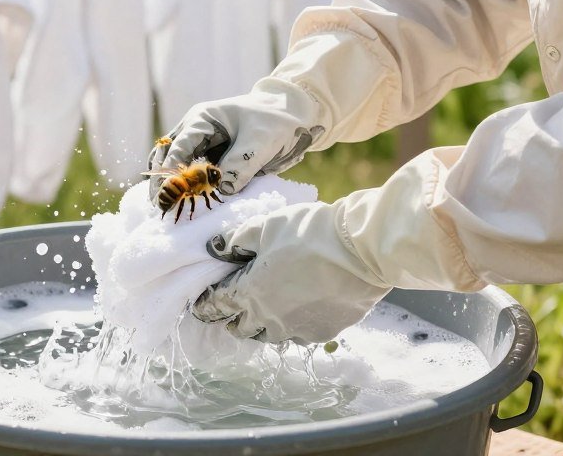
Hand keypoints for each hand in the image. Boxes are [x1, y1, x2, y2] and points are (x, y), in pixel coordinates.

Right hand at [148, 77, 326, 195]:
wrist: (292, 117)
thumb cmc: (276, 121)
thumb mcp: (260, 141)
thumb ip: (241, 164)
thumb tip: (222, 190)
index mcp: (203, 119)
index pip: (181, 144)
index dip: (173, 168)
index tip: (170, 189)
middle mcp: (195, 131)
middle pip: (167, 154)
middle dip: (162, 179)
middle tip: (159, 204)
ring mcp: (200, 145)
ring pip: (173, 164)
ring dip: (170, 184)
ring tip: (164, 207)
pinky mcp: (210, 159)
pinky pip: (192, 174)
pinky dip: (186, 188)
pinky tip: (183, 204)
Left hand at [190, 201, 389, 343]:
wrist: (362, 251)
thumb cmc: (310, 233)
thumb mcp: (266, 226)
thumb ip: (236, 240)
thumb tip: (214, 249)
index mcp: (250, 292)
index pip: (218, 305)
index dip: (206, 306)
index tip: (200, 307)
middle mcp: (269, 319)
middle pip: (241, 328)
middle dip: (233, 319)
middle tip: (233, 308)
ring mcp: (297, 330)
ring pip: (270, 336)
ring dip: (262, 325)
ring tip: (265, 311)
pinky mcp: (323, 333)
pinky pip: (299, 335)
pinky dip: (292, 326)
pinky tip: (298, 312)